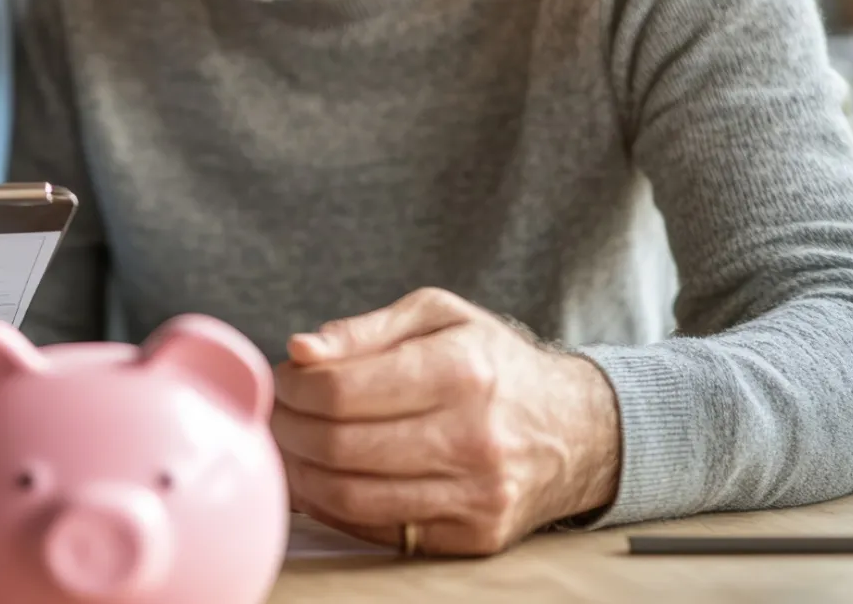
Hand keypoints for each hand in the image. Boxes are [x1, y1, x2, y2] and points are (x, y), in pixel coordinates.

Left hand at [273, 288, 620, 555]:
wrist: (575, 429)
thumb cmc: (493, 364)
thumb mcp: (438, 316)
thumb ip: (364, 330)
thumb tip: (301, 350)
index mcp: (461, 371)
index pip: (341, 390)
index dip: (294, 387)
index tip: (285, 381)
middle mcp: (473, 436)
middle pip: (338, 445)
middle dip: (287, 430)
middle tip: (277, 416)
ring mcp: (476, 494)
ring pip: (349, 495)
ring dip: (300, 473)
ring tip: (291, 447)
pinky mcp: (473, 535)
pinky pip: (377, 530)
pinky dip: (333, 507)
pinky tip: (323, 479)